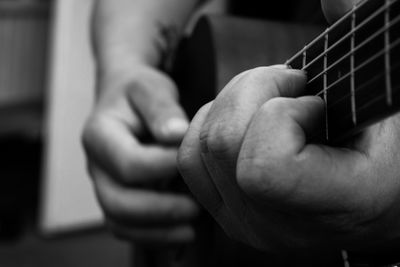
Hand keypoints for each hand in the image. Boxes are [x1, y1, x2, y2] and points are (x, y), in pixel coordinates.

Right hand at [82, 64, 198, 244]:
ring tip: (193, 228)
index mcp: (99, 135)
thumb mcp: (150, 88)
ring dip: (158, 232)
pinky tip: (183, 233)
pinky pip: (127, 228)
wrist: (124, 100)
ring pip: (120, 222)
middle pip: (118, 203)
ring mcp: (104, 185)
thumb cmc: (139, 92)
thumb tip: (177, 134)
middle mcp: (96, 166)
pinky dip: (154, 237)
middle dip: (161, 211)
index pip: (129, 163)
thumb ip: (161, 108)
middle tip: (197, 208)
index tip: (194, 164)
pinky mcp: (117, 197)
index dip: (164, 168)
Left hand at [178, 0, 399, 251]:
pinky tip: (247, 122)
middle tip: (294, 87)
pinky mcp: (226, 211)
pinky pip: (191, 157)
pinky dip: (212, 123)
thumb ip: (367, 49)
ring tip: (273, 104)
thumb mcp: (390, 94)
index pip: (264, 166)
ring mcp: (247, 223)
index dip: (283, 114)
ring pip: (201, 144)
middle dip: (255, 90)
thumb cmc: (391, 149)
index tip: (316, 103)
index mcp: (338, 205)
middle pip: (222, 143)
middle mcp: (281, 227)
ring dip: (233, 103)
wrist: (377, 198)